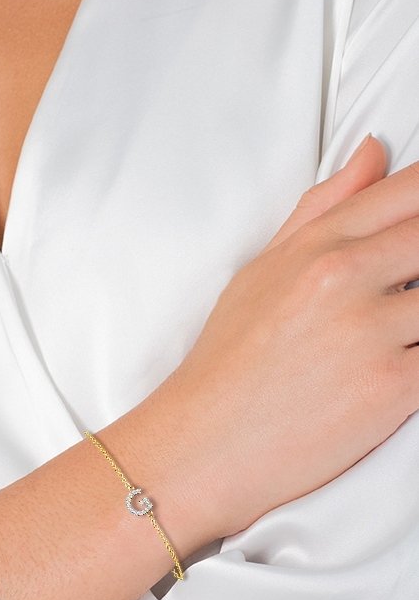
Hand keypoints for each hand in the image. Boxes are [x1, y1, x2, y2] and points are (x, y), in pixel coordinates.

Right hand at [145, 135, 418, 541]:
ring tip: (401, 330)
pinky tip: (406, 359)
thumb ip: (323, 209)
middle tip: (404, 296)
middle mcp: (344, 276)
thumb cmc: (228, 363)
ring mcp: (369, 331)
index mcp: (318, 245)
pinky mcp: (391, 387)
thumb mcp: (262, 270)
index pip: (411, 190)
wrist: (202, 446)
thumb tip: (373, 152)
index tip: (418, 234)